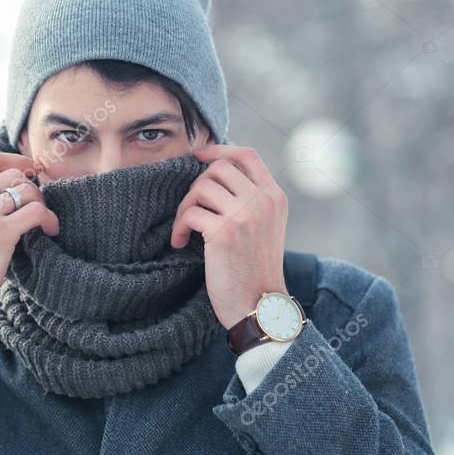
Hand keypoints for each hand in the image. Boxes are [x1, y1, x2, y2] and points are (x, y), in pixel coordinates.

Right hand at [0, 150, 59, 317]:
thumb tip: (4, 192)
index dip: (17, 160)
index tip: (32, 170)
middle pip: (13, 174)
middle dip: (32, 188)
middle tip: (38, 207)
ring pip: (26, 190)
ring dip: (41, 204)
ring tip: (44, 222)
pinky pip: (36, 212)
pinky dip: (49, 219)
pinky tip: (49, 230)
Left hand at [168, 145, 288, 329]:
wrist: (259, 305)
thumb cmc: (253, 268)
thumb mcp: (263, 226)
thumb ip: (249, 199)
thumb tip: (214, 171)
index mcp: (274, 197)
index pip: (247, 155)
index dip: (218, 149)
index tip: (198, 156)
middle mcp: (263, 201)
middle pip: (218, 167)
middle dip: (196, 185)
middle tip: (190, 210)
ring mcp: (245, 215)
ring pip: (201, 187)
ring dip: (184, 207)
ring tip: (183, 229)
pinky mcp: (224, 232)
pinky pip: (190, 213)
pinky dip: (178, 227)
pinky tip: (179, 242)